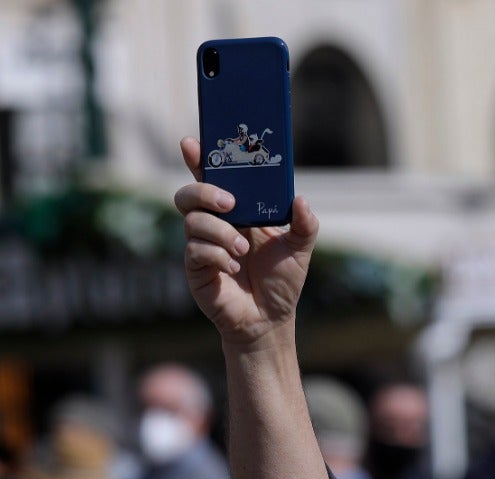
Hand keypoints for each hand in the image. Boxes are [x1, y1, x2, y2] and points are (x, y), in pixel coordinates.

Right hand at [173, 137, 318, 346]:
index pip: (213, 179)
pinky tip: (233, 267)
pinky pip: (195, 251)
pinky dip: (216, 255)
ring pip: (193, 222)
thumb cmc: (281, 281)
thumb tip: (300, 200)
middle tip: (230, 204)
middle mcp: (215, 224)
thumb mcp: (300, 249)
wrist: (270, 319)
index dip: (199, 159)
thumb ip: (305, 225)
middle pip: (189, 194)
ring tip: (243, 250)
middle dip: (205, 191)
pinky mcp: (196, 268)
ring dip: (221, 232)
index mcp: (237, 212)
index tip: (192, 143)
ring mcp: (202, 245)